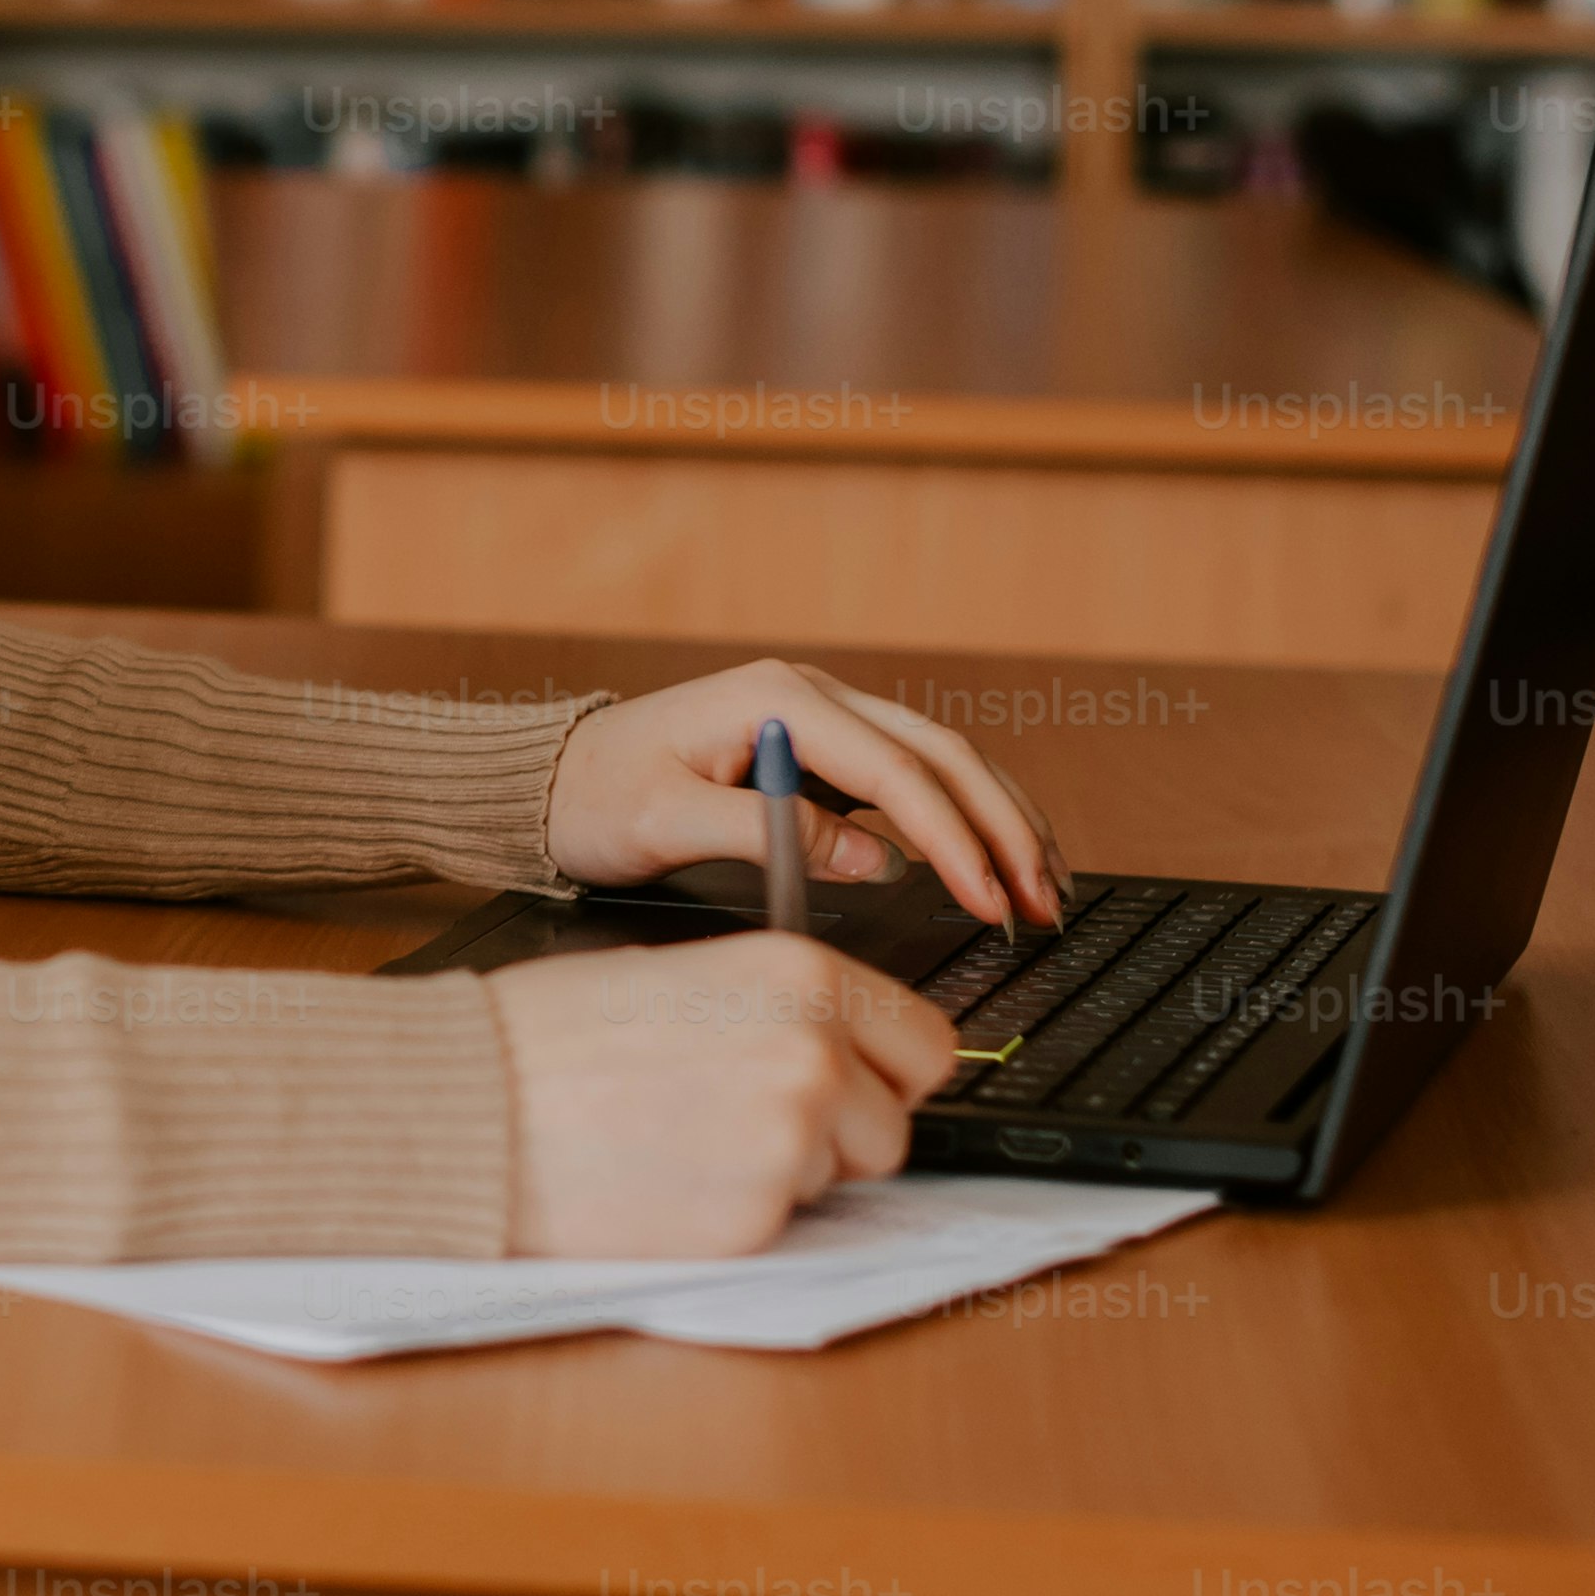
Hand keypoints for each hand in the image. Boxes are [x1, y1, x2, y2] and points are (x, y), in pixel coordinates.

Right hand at [489, 931, 963, 1254]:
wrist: (471, 1103)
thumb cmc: (550, 1033)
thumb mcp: (681, 974)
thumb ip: (773, 1007)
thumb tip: (832, 1045)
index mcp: (801, 976)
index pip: (926, 1043)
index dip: (886, 1069)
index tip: (855, 1080)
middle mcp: (815, 1053)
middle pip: (894, 1122)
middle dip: (841, 1130)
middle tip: (749, 1117)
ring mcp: (791, 1142)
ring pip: (841, 1178)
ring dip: (788, 1171)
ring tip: (689, 1138)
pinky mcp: (755, 1219)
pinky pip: (783, 1222)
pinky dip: (738, 1211)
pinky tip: (669, 1176)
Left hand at [543, 659, 1068, 931]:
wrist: (549, 779)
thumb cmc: (596, 797)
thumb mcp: (666, 822)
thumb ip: (773, 833)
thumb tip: (878, 860)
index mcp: (779, 700)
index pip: (897, 772)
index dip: (955, 840)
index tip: (991, 900)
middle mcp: (811, 694)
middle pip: (940, 755)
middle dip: (1002, 829)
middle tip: (1044, 901)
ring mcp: (822, 716)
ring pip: (941, 758)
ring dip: (998, 818)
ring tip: (1045, 884)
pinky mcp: (822, 747)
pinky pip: (914, 774)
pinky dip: (964, 814)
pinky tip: (994, 856)